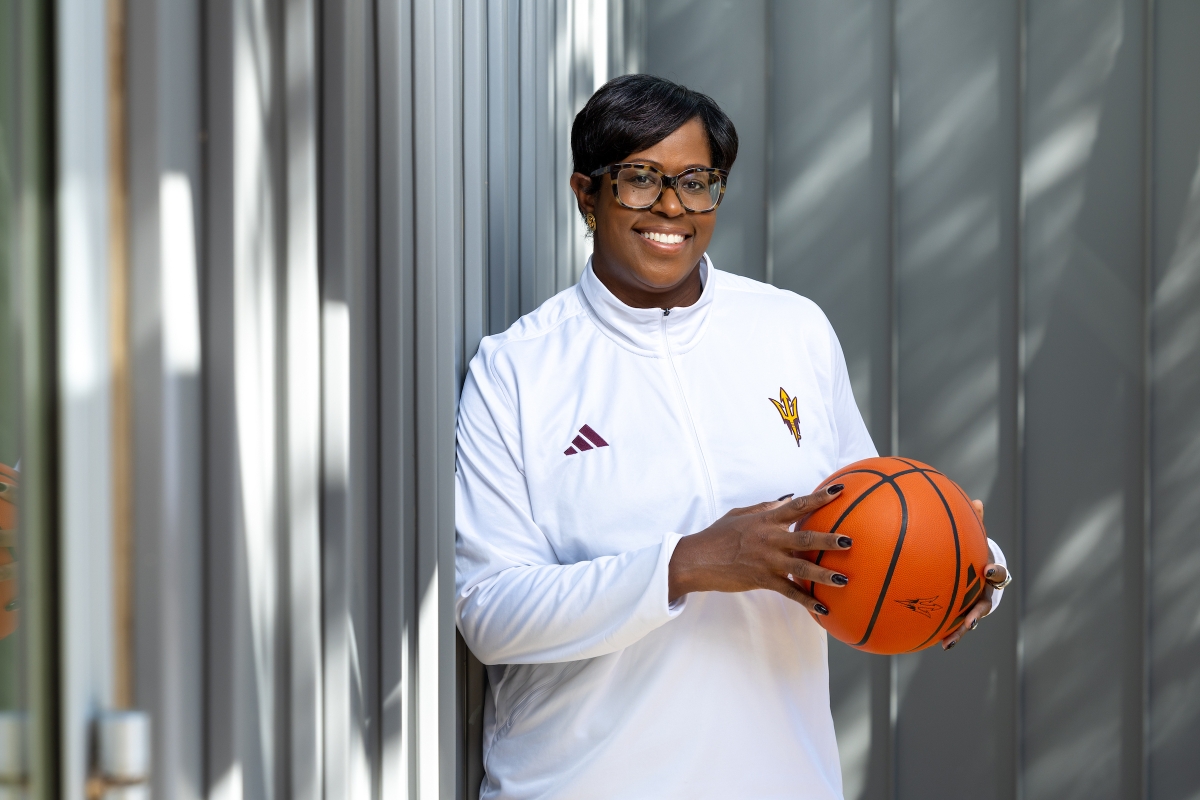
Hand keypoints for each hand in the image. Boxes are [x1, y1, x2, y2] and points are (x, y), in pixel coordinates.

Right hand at [667, 484, 852, 615]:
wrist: (697, 559)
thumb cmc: (717, 535)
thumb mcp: (739, 514)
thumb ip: (765, 508)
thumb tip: (788, 499)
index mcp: (766, 520)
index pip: (798, 505)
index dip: (820, 497)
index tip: (840, 490)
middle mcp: (770, 539)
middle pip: (807, 538)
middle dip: (830, 540)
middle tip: (850, 541)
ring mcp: (768, 561)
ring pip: (802, 568)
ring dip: (825, 574)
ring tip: (844, 579)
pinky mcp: (763, 580)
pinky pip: (790, 592)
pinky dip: (807, 601)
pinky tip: (823, 609)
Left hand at [940, 499, 1008, 649]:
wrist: (974, 569)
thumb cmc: (972, 551)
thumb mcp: (974, 537)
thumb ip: (974, 522)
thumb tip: (976, 501)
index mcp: (988, 573)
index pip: (998, 573)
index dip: (995, 571)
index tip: (988, 570)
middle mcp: (984, 592)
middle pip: (986, 604)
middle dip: (979, 612)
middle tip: (973, 618)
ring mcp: (974, 604)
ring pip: (970, 620)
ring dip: (962, 629)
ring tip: (950, 639)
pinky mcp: (962, 612)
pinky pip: (954, 623)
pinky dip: (947, 632)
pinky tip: (936, 641)